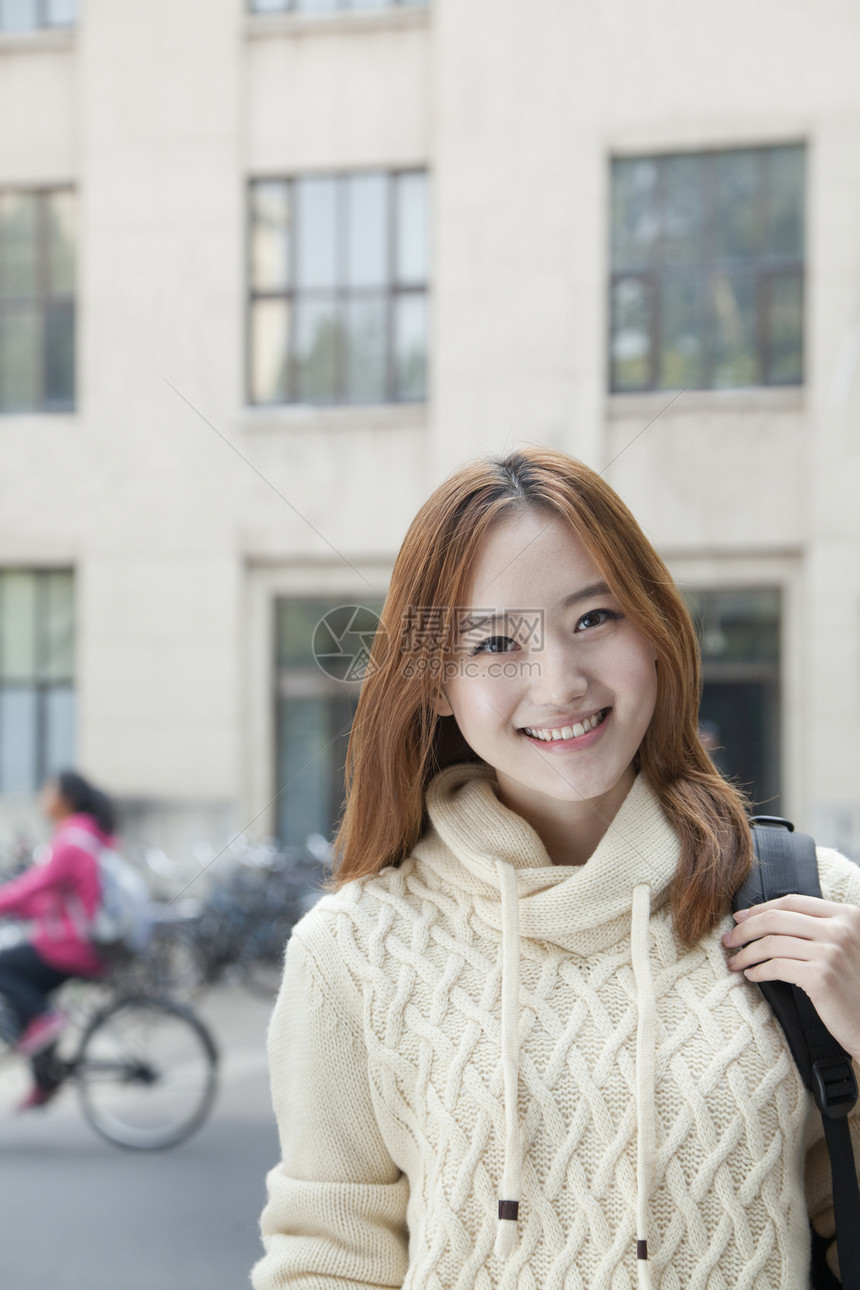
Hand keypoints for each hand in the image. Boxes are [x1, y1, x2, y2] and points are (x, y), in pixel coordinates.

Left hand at [722, 894, 859, 1061]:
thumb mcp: (842, 945)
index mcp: (847, 915)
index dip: (760, 909)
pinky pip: (776, 966)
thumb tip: (764, 917)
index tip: (739, 918)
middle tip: (728, 940)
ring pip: (771, 943)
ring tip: (734, 962)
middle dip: (745, 929)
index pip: (792, 902)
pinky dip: (758, 970)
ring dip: (746, 953)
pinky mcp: (821, 977)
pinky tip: (751, 976)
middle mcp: (841, 929)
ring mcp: (832, 952)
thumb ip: (816, 927)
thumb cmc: (852, 984)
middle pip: (776, 919)